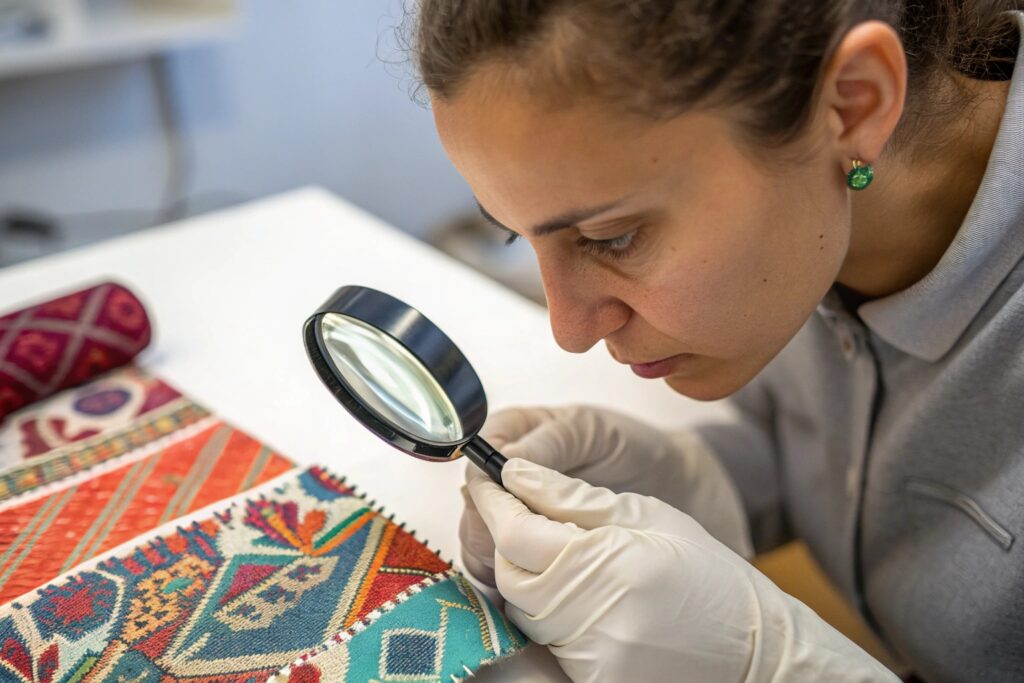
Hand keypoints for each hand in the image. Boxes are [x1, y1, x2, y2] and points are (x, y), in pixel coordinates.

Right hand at [459, 405, 752, 586]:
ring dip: (502, 561)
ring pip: (481, 545)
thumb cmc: (632, 447)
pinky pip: (503, 568)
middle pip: (472, 512)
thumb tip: (506, 465)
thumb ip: (552, 445)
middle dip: (493, 533)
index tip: (506, 514)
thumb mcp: (593, 434)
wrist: (671, 483)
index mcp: (511, 434)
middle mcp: (502, 476)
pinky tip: (542, 585)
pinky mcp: (527, 550)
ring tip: (541, 570)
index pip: (476, 466)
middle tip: (529, 550)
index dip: (486, 494)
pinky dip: (516, 580)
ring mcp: (512, 516)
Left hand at [467, 459, 897, 682]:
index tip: (484, 477)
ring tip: (556, 547)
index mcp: (610, 563)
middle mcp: (594, 617)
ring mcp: (591, 656)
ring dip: (524, 572)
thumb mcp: (644, 514)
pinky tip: (571, 587)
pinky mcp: (591, 679)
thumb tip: (516, 472)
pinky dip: (545, 608)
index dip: (493, 502)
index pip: (518, 532)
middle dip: (506, 536)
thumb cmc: (705, 573)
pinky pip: (543, 637)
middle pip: (509, 572)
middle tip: (517, 507)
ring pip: (521, 606)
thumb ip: (573, 496)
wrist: (752, 649)